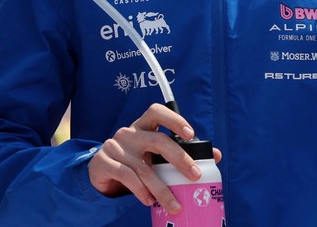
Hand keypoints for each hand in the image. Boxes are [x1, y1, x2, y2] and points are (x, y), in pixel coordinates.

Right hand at [87, 103, 221, 213]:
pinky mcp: (104, 162)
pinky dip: (141, 190)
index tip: (190, 134)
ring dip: (162, 189)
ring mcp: (115, 147)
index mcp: (143, 126)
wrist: (100, 172)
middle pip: (157, 141)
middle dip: (180, 158)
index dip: (174, 120)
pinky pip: (126, 177)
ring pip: (144, 168)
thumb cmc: (134, 160)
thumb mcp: (154, 154)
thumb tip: (216, 155)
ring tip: (175, 204)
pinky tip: (149, 200)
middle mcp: (129, 133)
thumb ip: (180, 152)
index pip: (157, 112)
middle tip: (195, 175)